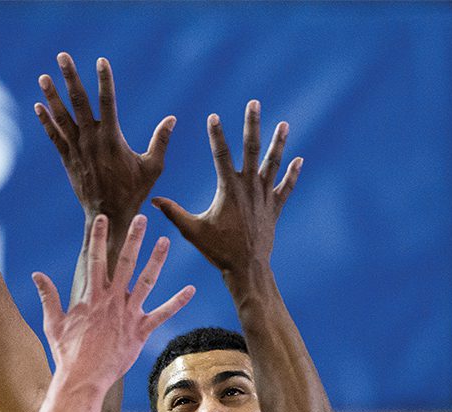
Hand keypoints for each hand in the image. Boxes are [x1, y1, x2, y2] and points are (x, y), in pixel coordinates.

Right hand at [32, 215, 193, 386]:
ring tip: (166, 241)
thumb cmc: (67, 353)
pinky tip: (190, 289)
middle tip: (141, 218)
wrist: (83, 378)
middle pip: (124, 263)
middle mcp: (112, 301)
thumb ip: (49, 296)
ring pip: (147, 281)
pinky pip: (163, 314)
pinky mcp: (141, 331)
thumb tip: (36, 275)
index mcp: (92, 297)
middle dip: (133, 239)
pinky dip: (177, 302)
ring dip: (157, 260)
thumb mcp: (54, 322)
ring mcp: (128, 315)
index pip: (95, 259)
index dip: (98, 237)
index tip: (102, 218)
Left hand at [36, 53, 174, 226]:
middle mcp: (91, 140)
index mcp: (112, 138)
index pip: (107, 101)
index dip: (104, 79)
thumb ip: (161, 141)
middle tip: (63, 56)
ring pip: (62, 117)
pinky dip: (46, 121)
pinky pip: (54, 136)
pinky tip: (39, 106)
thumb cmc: (134, 192)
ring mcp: (76, 149)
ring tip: (43, 77)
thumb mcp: (153, 167)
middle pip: (78, 102)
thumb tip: (172, 118)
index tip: (101, 60)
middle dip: (70, 77)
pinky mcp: (67, 159)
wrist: (107, 215)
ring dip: (52, 95)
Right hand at [151, 101, 301, 274]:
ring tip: (284, 124)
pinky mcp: (274, 208)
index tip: (213, 116)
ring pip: (273, 163)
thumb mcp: (192, 231)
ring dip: (278, 143)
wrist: (247, 268)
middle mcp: (249, 187)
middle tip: (254, 104)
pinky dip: (292, 174)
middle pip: (252, 149)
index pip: (220, 154)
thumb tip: (152, 200)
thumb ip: (173, 212)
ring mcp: (264, 196)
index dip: (216, 134)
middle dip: (252, 125)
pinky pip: (286, 187)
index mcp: (228, 189)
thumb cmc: (218, 250)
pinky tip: (299, 160)